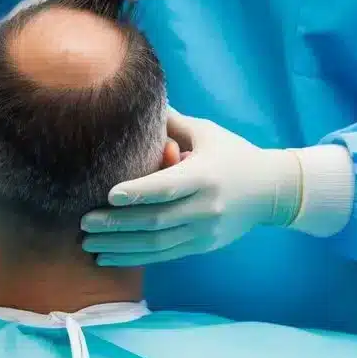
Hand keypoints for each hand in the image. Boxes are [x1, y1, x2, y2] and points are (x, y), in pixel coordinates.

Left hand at [81, 110, 302, 266]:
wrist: (273, 191)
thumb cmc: (233, 154)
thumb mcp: (206, 133)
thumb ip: (171, 122)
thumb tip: (135, 100)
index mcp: (204, 176)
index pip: (167, 187)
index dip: (138, 193)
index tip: (108, 195)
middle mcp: (205, 207)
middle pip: (156, 220)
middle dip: (117, 224)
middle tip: (83, 223)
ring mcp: (205, 231)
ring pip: (157, 243)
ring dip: (120, 246)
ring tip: (88, 245)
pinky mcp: (202, 246)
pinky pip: (164, 255)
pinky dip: (135, 258)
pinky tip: (109, 257)